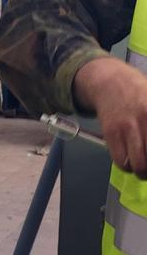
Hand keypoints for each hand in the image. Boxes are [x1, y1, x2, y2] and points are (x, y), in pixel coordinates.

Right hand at [74, 57, 146, 177]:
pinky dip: (126, 166)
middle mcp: (145, 119)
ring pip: (138, 163)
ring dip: (142, 171)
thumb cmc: (142, 94)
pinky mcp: (111, 132)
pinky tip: (129, 161)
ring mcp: (127, 127)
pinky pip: (120, 160)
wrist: (111, 83)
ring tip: (142, 169)